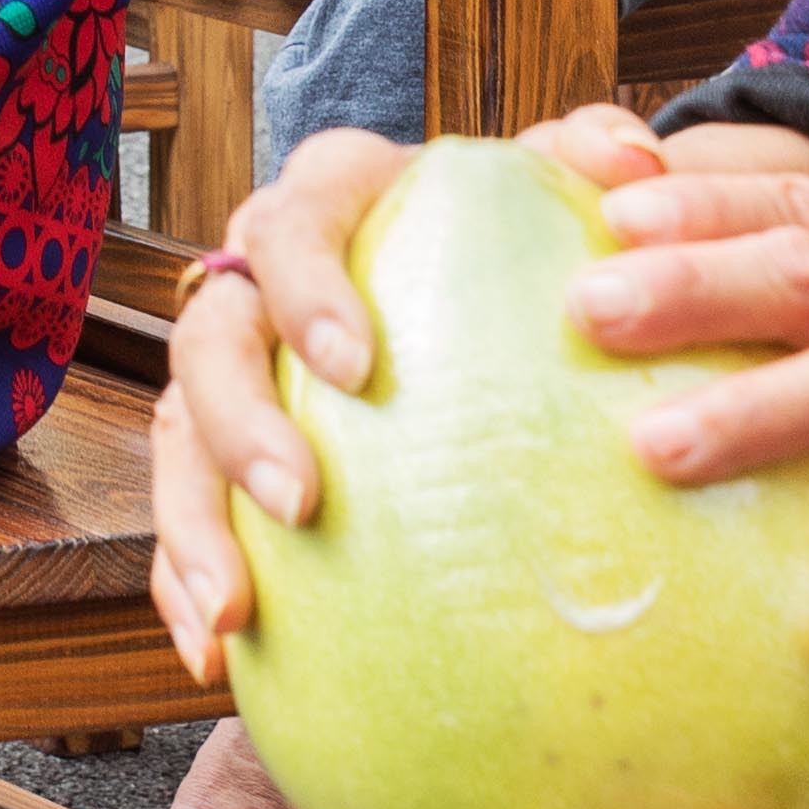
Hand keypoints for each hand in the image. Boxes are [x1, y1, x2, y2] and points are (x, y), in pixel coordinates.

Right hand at [148, 104, 672, 685]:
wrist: (484, 298)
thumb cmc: (515, 244)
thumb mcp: (554, 192)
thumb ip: (585, 160)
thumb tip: (632, 153)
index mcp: (325, 209)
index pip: (291, 227)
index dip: (305, 288)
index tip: (356, 365)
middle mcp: (254, 287)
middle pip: (206, 337)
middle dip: (240, 421)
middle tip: (303, 501)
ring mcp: (232, 376)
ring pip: (176, 436)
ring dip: (195, 522)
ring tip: (236, 609)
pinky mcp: (221, 461)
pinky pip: (179, 521)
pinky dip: (183, 582)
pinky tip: (213, 655)